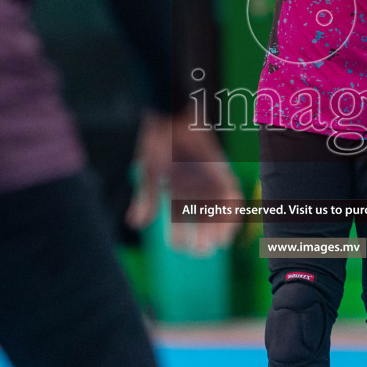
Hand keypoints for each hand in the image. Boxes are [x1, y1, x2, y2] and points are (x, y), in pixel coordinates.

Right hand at [127, 111, 242, 255]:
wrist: (171, 113)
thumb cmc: (158, 141)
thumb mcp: (151, 175)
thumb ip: (146, 200)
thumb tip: (135, 224)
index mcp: (178, 185)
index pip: (182, 214)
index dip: (181, 231)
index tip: (179, 247)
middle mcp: (197, 183)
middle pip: (204, 215)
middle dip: (202, 235)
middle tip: (198, 252)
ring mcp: (210, 177)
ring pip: (218, 210)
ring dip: (218, 229)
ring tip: (212, 247)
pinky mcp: (220, 171)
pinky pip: (232, 197)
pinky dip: (231, 215)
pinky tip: (226, 229)